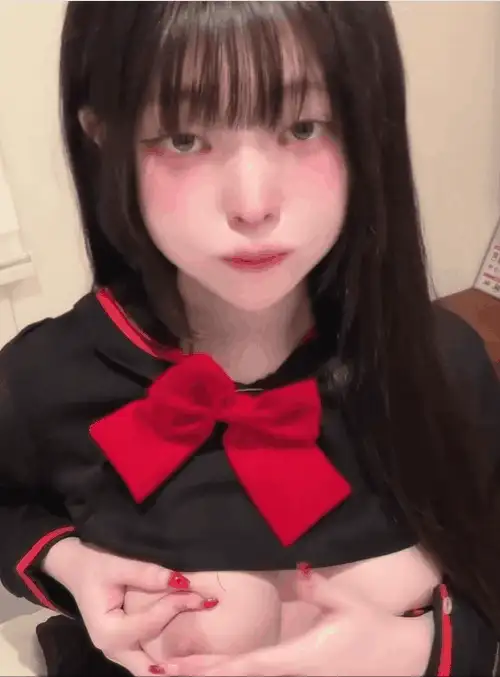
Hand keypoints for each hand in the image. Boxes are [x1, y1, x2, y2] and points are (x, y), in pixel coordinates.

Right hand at [42, 538, 206, 675]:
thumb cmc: (95, 564)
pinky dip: (166, 656)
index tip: (199, 596)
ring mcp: (118, 650)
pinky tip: (188, 651)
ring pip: (149, 667)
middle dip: (178, 663)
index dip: (174, 608)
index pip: (149, 625)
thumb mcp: (118, 564)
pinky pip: (147, 658)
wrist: (76, 567)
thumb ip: (147, 573)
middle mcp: (111, 648)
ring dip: (174, 660)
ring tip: (204, 656)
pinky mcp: (125, 644)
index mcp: (107, 631)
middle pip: (150, 665)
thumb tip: (180, 580)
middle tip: (208, 657)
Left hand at [166, 571, 433, 676]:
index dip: (211, 667)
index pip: (246, 666)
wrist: (403, 661)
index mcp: (299, 658)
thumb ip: (319, 587)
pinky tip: (225, 672)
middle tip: (163, 673)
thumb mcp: (349, 604)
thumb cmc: (374, 632)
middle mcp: (293, 676)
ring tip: (182, 673)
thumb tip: (298, 567)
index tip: (180, 667)